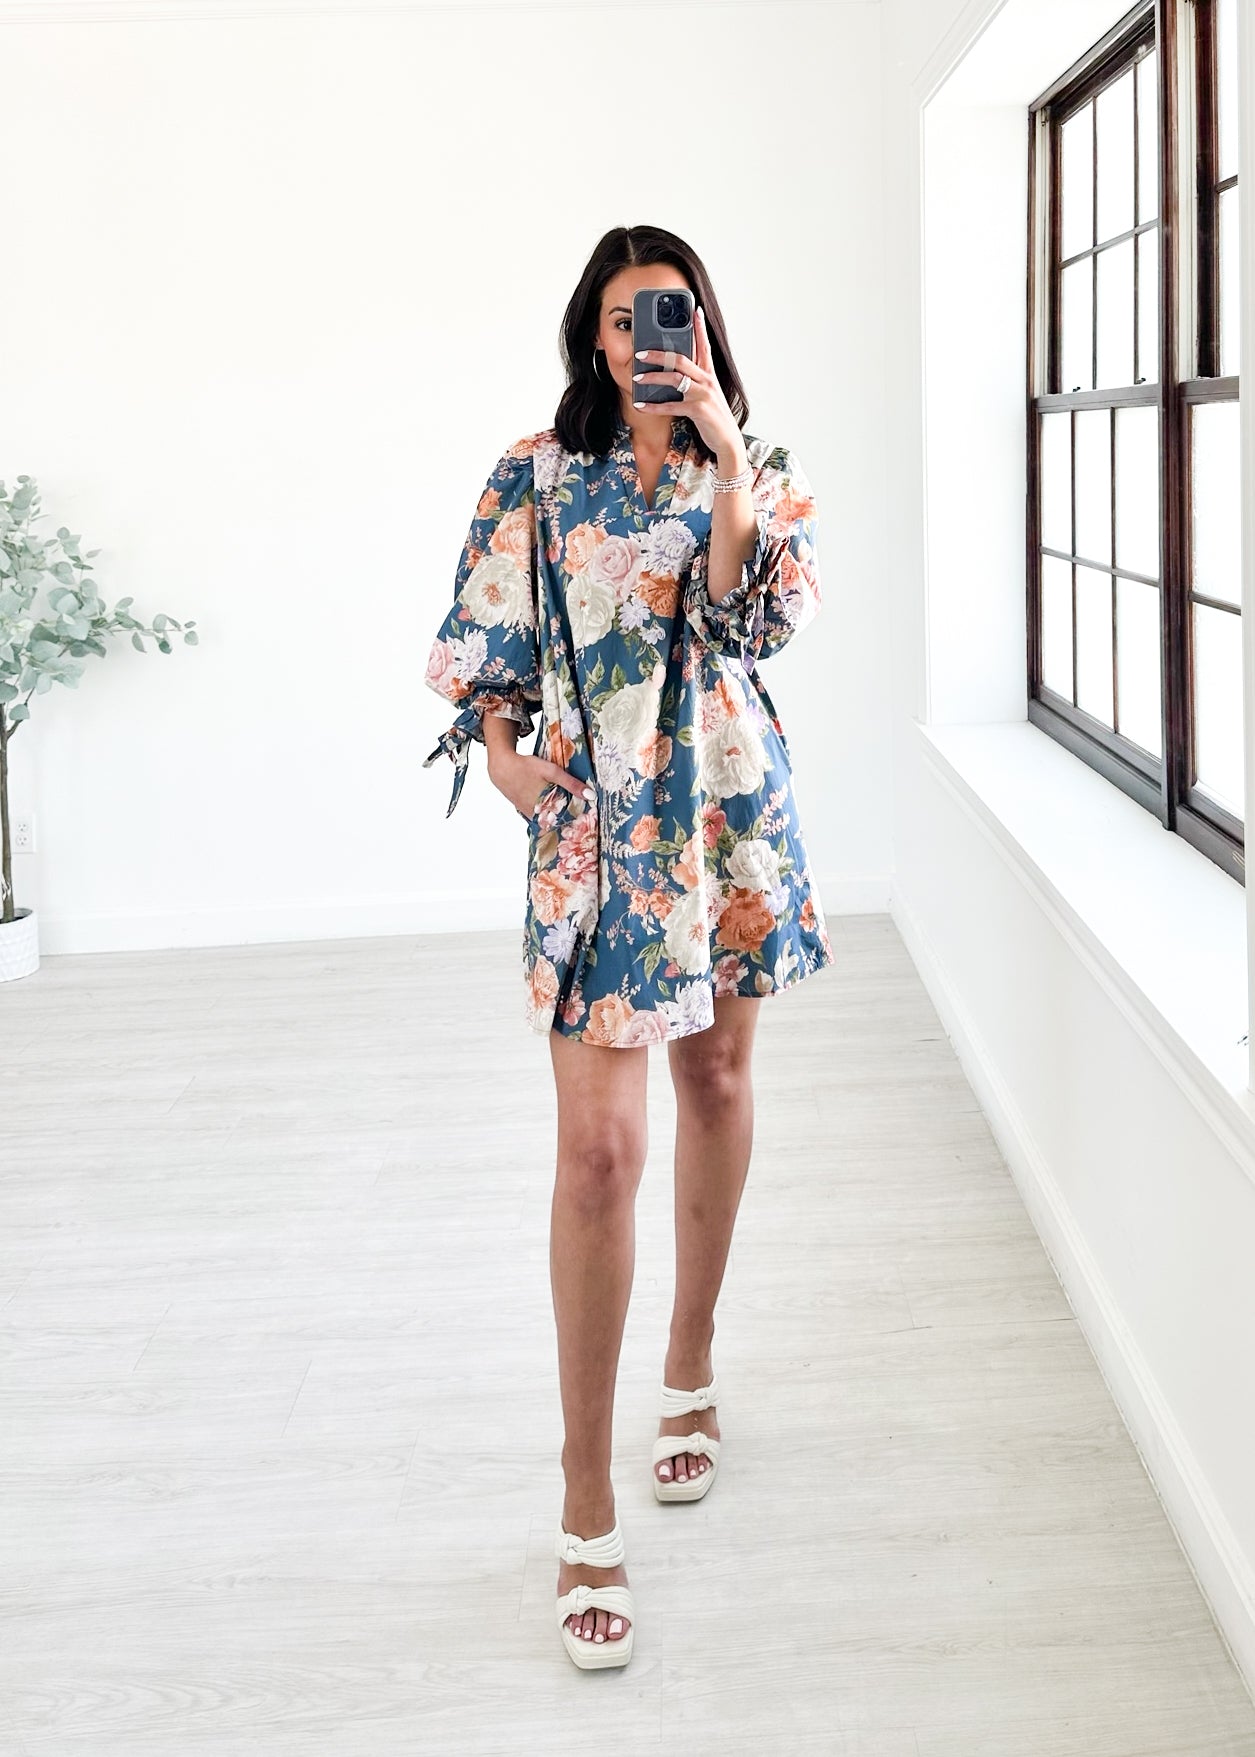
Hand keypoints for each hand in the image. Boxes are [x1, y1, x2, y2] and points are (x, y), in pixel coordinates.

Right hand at [488, 748, 591, 820]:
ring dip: (561, 822)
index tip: (592, 825)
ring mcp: (530, 815)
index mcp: (546, 806)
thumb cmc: (527, 767)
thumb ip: (570, 783)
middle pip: (559, 824)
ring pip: (549, 823)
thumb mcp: (551, 771)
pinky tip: (556, 816)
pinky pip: (540, 820)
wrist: (502, 769)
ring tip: (575, 822)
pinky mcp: (525, 813)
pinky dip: (549, 819)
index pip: (568, 821)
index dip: (580, 824)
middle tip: (587, 826)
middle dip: (572, 825)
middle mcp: (537, 814)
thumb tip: (591, 796)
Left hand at [632, 306, 741, 460]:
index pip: (704, 345)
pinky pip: (671, 405)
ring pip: (675, 379)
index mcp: (709, 373)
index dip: (699, 328)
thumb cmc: (713, 415)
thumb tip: (671, 374)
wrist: (727, 438)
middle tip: (640, 353)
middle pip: (681, 359)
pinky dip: (654, 406)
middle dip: (659, 355)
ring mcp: (703, 394)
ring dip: (653, 378)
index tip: (694, 311)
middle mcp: (707, 380)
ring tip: (637, 378)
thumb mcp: (706, 393)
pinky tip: (641, 406)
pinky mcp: (698, 410)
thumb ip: (693, 381)